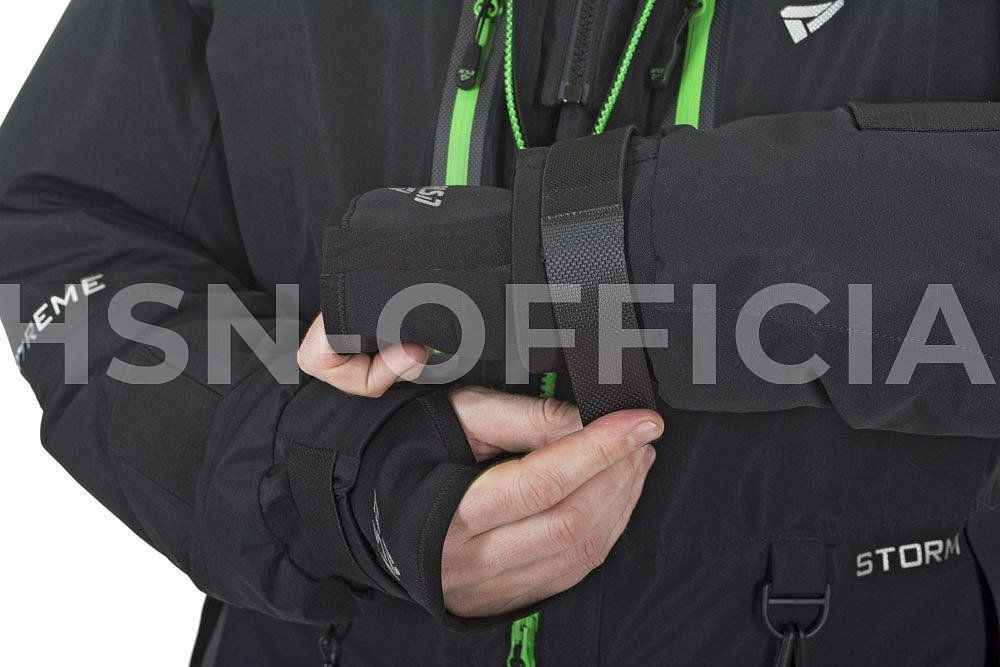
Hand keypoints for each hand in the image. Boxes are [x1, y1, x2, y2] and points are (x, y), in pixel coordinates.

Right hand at [298, 314, 662, 617]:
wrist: (367, 512)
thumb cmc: (409, 454)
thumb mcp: (455, 415)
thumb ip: (519, 416)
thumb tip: (582, 421)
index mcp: (451, 509)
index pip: (545, 480)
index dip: (601, 448)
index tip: (640, 421)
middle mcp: (473, 558)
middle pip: (572, 521)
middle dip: (620, 474)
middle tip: (642, 435)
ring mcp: (491, 585)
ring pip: (581, 550)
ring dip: (621, 502)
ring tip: (635, 459)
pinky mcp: (506, 597)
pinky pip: (573, 571)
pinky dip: (606, 530)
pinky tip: (614, 495)